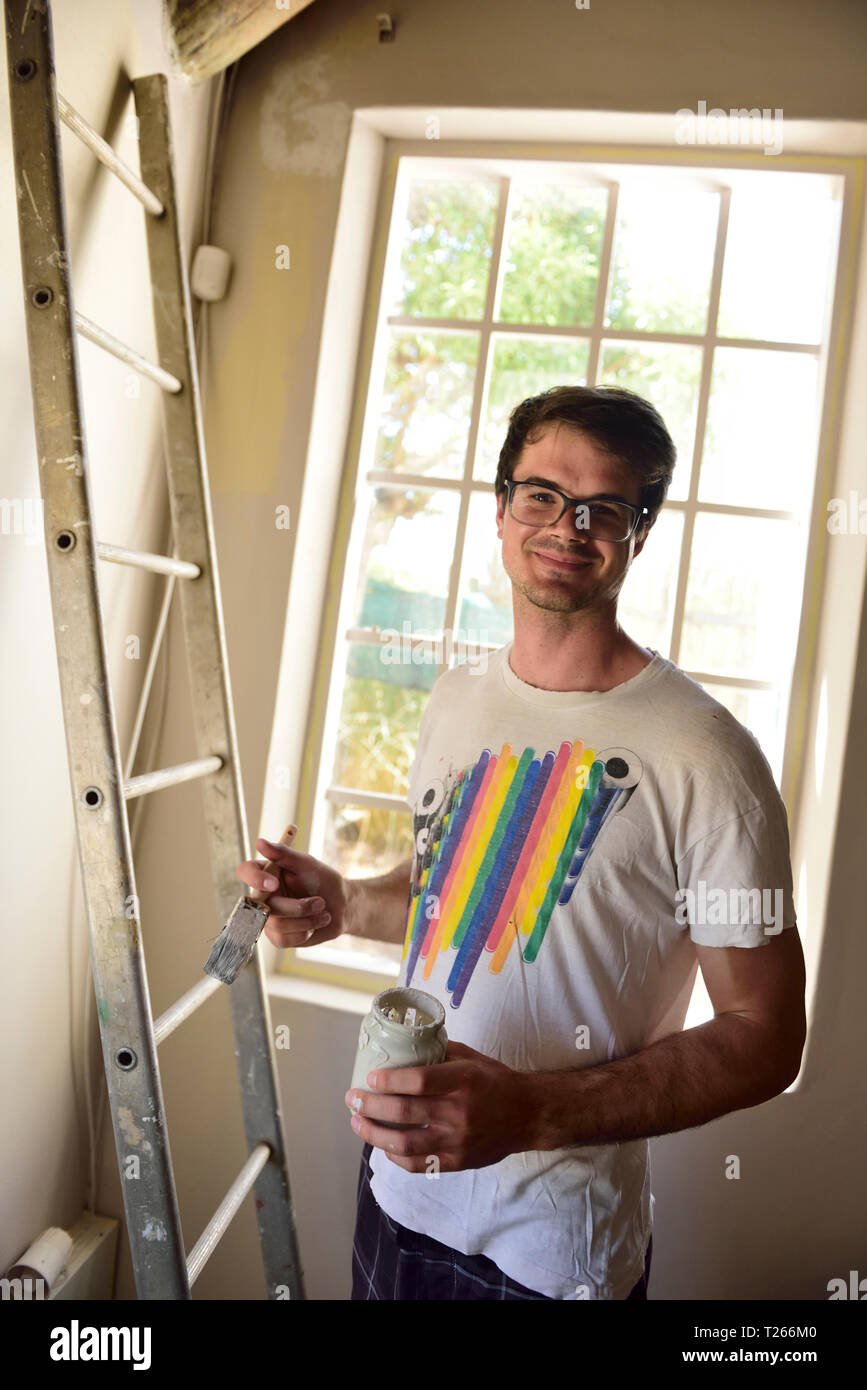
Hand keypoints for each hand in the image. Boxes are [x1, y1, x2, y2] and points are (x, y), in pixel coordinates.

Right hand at [236, 839, 346, 948]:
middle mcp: (264, 896)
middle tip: (320, 902)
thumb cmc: (323, 881)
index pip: (245, 871)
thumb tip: (260, 842)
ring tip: (323, 911)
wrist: (342, 907)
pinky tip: (316, 923)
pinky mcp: (279, 937)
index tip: (274, 882)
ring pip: (277, 924)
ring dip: (306, 919)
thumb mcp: (308, 864)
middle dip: (296, 907)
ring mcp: (269, 918)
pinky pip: (284, 939)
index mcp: (267, 873)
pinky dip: (306, 931)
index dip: (254, 878)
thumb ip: (284, 854)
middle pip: (263, 905)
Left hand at [344, 1041, 537, 1171]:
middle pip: (405, 1113)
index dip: (389, 1081)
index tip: (370, 1077)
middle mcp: (460, 1112)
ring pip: (406, 1143)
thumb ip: (440, 1054)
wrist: (529, 1115)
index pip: (418, 1081)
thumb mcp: (472, 1058)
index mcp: (463, 1080)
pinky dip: (396, 1156)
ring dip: (375, 1134)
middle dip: (371, 1106)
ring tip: (358, 1123)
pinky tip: (383, 1146)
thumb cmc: (497, 1081)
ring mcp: (458, 1141)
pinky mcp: (458, 1161)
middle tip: (353, 1099)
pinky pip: (419, 1163)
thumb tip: (404, 1046)